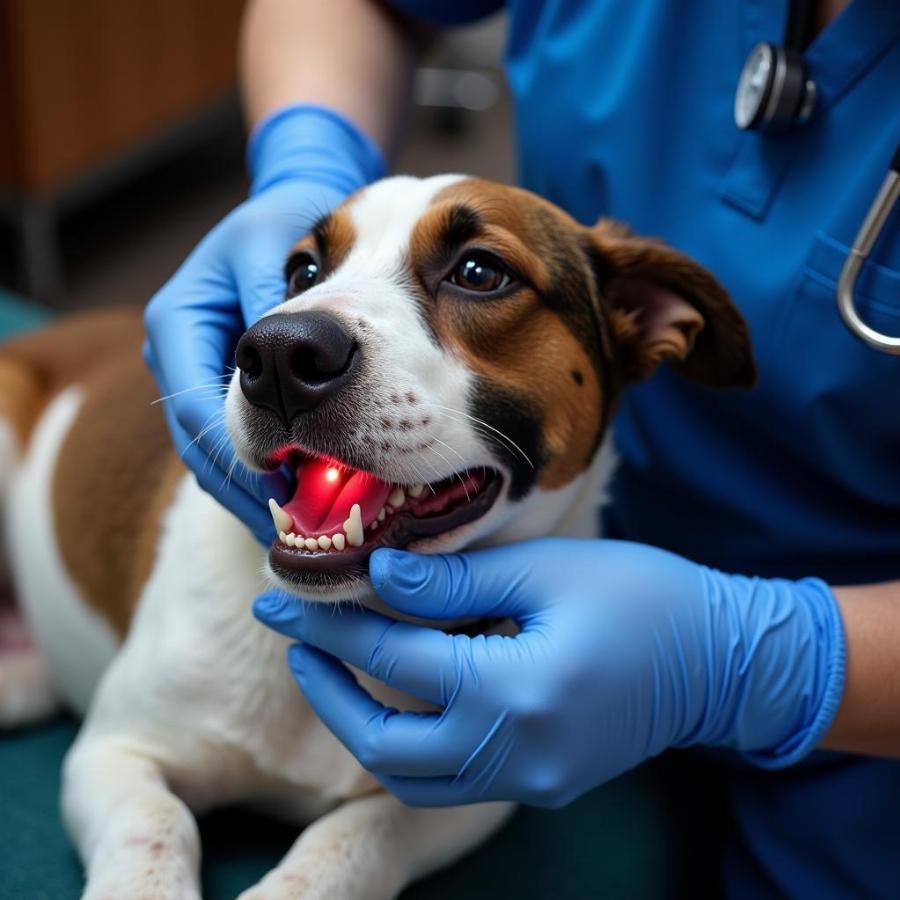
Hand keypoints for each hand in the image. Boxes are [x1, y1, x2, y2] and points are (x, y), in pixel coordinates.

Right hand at [144, 106, 383, 541]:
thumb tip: (276, 374)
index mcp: (179, 322)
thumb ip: (269, 306)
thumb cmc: (280, 222)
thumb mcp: (271, 247)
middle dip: (247, 489)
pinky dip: (265, 473)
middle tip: (297, 527)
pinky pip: (236, 444)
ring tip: (302, 526)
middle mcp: (178, 355)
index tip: (286, 486)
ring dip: (255, 492)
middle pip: (201, 446)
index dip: (242, 455)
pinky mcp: (220, 389)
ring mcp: (195, 376)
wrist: (286, 208)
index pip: (197, 411)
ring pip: (215, 455)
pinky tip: (304, 496)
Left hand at [254, 539, 845, 806]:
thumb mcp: (546, 569)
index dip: (331, 627)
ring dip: (363, 722)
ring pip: (411, 775)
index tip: (282, 597)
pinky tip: (402, 691)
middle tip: (298, 639)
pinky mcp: (539, 785)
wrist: (720, 659)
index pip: (393, 660)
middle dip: (329, 690)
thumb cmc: (641, 597)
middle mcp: (514, 754)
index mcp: (515, 691)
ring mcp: (528, 782)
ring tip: (337, 665)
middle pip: (384, 745)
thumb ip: (454, 579)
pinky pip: (450, 777)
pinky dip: (411, 738)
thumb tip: (378, 573)